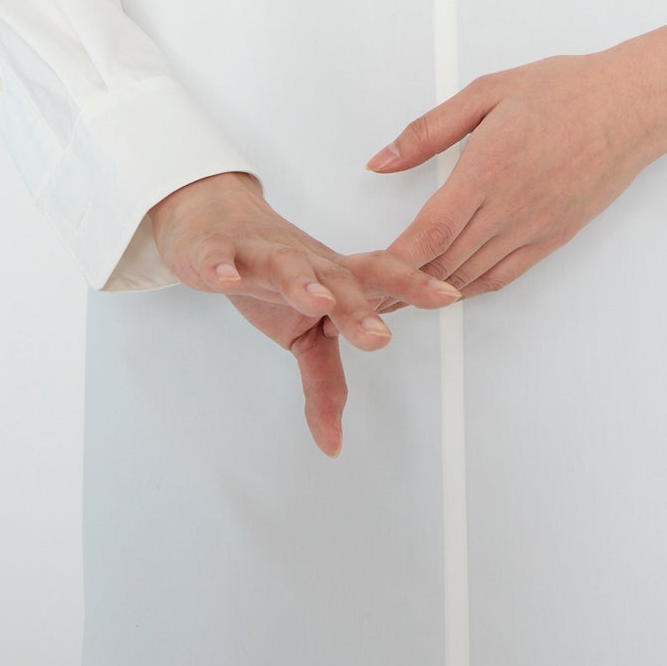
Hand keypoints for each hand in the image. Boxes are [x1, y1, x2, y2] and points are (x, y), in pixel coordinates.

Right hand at [148, 172, 461, 455]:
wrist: (216, 220)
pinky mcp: (218, 252)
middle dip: (359, 305)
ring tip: (316, 300)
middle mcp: (307, 261)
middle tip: (379, 334)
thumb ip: (324, 382)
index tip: (450, 297)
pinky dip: (221, 266)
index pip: (382, 278)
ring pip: (286, 265)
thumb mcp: (304, 331)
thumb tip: (335, 445)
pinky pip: (219, 258)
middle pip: (339, 278)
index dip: (415, 285)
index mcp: (335, 277)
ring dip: (302, 282)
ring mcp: (262, 255)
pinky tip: (226, 278)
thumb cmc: (273, 274)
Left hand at [362, 24, 666, 301]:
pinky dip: (471, 287)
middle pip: (443, 263)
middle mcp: (510, 207)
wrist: (630, 106)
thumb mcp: (487, 91)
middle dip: (400, 285)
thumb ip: (429, 130)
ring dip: (431, 292)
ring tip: (396, 298)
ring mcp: (534, 228)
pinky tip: (451, 287)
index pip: (429, 232)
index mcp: (488, 169)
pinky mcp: (553, 238)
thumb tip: (383, 158)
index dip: (392, 261)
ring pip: (471, 276)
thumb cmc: (566, 91)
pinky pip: (504, 276)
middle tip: (365, 295)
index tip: (364, 272)